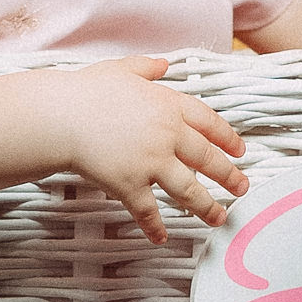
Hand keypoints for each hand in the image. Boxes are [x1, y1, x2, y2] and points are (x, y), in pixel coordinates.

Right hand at [53, 57, 248, 244]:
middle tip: (241, 187)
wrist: (60, 116)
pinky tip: (161, 237)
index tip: (240, 151)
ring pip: (188, 190)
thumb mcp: (121, 70)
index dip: (228, 138)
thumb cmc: (86, 91)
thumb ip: (145, 67)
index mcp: (169, 106)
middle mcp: (167, 136)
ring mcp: (151, 162)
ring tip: (218, 217)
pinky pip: (147, 211)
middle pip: (207, 159)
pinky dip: (155, 226)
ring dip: (206, 207)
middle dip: (229, 176)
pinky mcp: (130, 185)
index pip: (209, 123)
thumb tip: (162, 64)